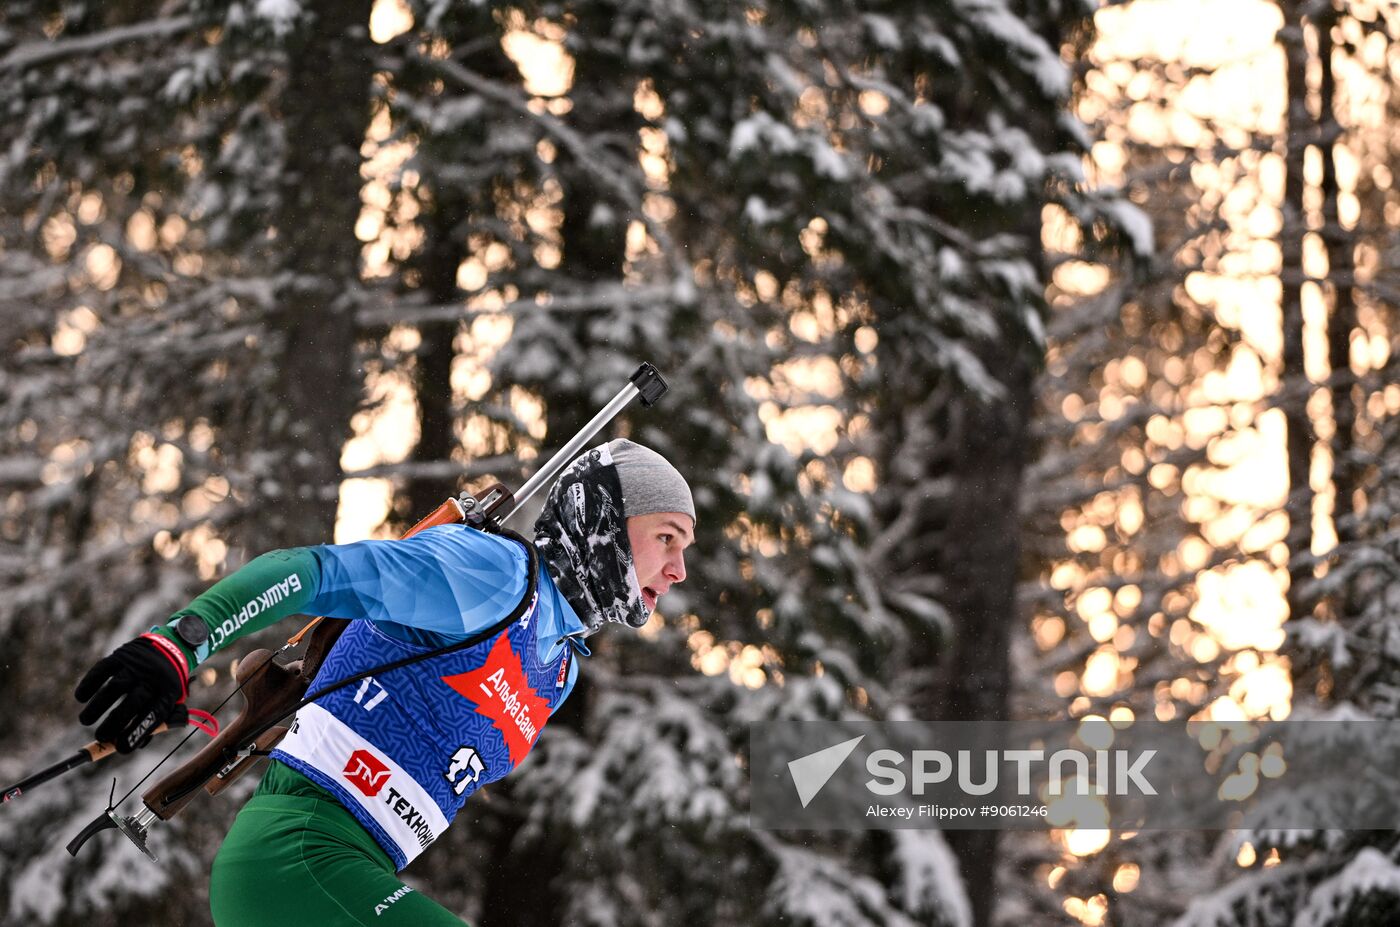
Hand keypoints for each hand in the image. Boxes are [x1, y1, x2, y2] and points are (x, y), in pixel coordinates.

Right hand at [75, 634, 188, 752]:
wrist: (170, 647)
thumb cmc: (165, 685)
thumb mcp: (170, 702)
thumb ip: (153, 724)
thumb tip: (129, 747)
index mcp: (169, 692)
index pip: (153, 716)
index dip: (137, 734)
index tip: (121, 749)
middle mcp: (154, 678)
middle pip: (133, 702)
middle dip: (114, 723)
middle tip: (100, 736)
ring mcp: (137, 665)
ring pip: (115, 687)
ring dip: (98, 706)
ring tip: (86, 721)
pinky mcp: (123, 655)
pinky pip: (103, 669)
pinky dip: (89, 684)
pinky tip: (80, 697)